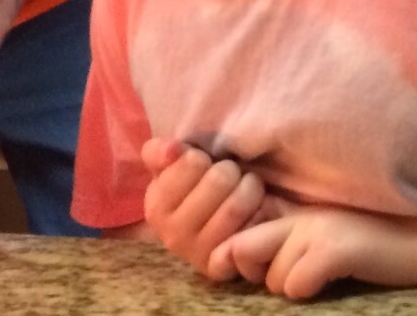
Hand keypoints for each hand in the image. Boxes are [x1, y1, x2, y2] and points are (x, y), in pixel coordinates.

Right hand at [140, 137, 266, 277]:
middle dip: (230, 169)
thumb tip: (172, 149)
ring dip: (250, 187)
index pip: (193, 162)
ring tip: (248, 186)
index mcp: (156, 207)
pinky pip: (250, 231)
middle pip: (219, 180)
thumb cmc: (196, 187)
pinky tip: (257, 211)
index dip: (203, 156)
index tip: (203, 164)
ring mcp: (198, 255)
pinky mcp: (224, 268)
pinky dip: (260, 214)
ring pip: (236, 205)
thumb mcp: (172, 165)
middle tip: (231, 174)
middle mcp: (172, 236)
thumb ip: (161, 152)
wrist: (218, 224)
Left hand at [209, 201, 416, 297]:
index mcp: (291, 212)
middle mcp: (298, 216)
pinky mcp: (334, 249)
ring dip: (291, 287)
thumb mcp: (320, 240)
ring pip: (273, 278)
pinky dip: (308, 291)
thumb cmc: (371, 249)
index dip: (235, 259)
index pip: (237, 235)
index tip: (250, 271)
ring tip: (322, 278)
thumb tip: (235, 263)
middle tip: (294, 279)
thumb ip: (283, 244)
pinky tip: (332, 281)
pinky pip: (297, 284)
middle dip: (258, 275)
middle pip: (241, 250)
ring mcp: (315, 230)